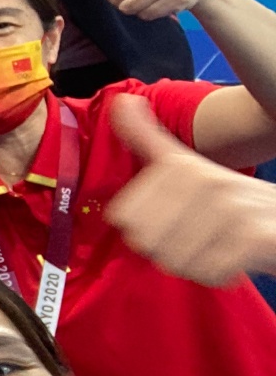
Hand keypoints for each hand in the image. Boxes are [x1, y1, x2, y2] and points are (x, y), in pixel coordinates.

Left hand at [107, 95, 275, 284]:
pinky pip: (208, 272)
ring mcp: (232, 208)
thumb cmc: (236, 200)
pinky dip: (216, 275)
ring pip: (175, 261)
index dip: (146, 229)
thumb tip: (121, 100)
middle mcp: (205, 181)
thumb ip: (149, 137)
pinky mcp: (254, 237)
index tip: (175, 219)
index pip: (126, 218)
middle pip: (147, 242)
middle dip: (168, 250)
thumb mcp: (190, 165)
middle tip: (198, 238)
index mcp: (182, 166)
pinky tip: (233, 260)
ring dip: (193, 264)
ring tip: (217, 247)